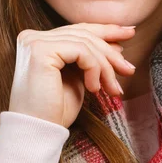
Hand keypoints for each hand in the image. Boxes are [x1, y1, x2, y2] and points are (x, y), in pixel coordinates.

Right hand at [8, 23, 135, 127]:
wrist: (38, 132)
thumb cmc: (55, 110)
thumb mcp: (78, 78)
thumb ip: (90, 58)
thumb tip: (116, 43)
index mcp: (38, 41)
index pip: (77, 30)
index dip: (105, 30)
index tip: (129, 33)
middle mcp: (32, 37)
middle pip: (83, 34)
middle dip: (110, 52)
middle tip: (129, 69)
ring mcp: (35, 42)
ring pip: (85, 43)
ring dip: (105, 67)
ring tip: (113, 88)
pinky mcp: (40, 50)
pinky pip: (81, 51)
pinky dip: (94, 69)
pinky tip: (94, 89)